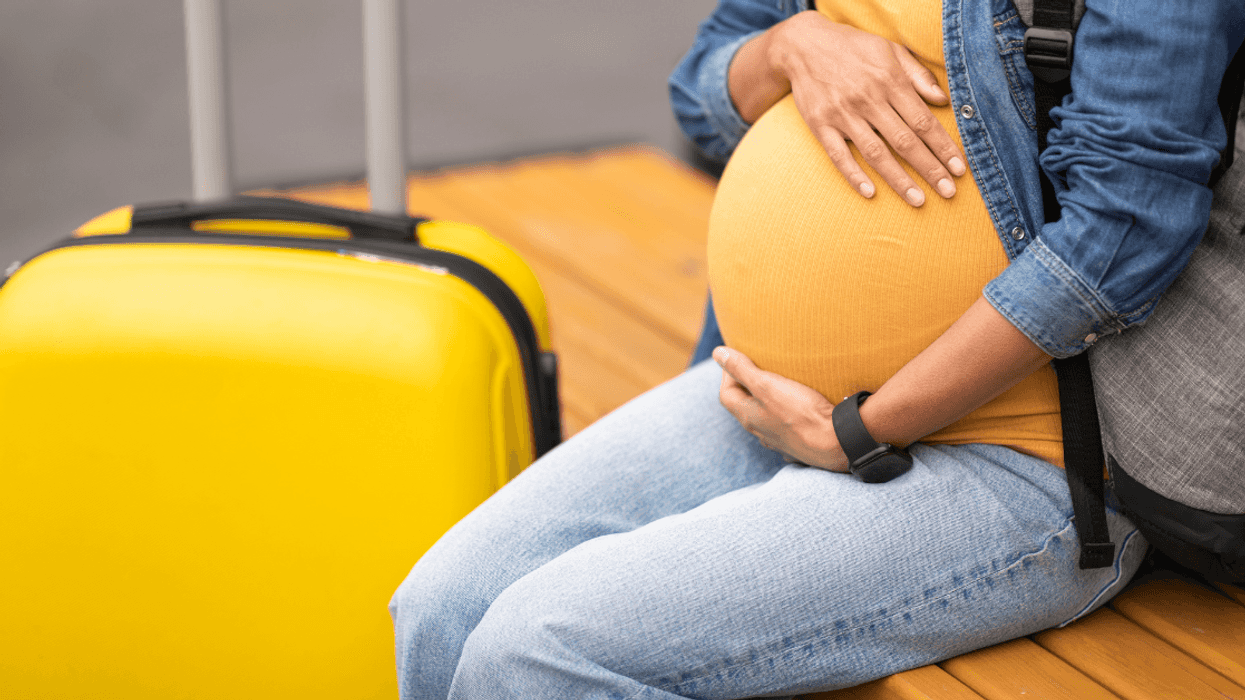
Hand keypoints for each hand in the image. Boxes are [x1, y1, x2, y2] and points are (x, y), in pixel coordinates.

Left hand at [713, 346, 848, 471]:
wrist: (836, 442)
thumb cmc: (800, 412)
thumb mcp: (766, 385)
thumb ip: (741, 369)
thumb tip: (717, 353)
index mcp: (748, 417)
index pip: (726, 394)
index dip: (727, 374)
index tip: (737, 358)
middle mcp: (760, 432)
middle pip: (744, 408)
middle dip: (745, 387)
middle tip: (754, 368)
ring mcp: (779, 442)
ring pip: (765, 420)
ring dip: (766, 403)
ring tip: (776, 386)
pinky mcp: (799, 446)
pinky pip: (785, 430)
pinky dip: (785, 416)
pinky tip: (795, 411)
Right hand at [732, 11, 966, 205]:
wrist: (803, 45)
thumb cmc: (852, 48)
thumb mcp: (890, 50)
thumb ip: (917, 75)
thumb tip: (942, 100)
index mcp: (889, 81)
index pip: (923, 121)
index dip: (943, 146)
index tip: (959, 168)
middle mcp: (868, 99)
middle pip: (905, 141)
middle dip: (930, 168)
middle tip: (948, 192)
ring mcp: (843, 114)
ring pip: (876, 153)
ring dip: (899, 179)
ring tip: (918, 200)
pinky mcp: (820, 125)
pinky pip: (838, 155)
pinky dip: (854, 175)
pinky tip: (870, 192)